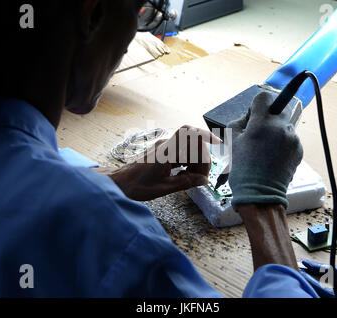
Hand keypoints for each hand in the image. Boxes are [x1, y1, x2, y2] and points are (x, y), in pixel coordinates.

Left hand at [106, 125, 220, 200]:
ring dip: (195, 161)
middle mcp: (166, 145)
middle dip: (202, 159)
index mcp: (166, 152)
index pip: (188, 133)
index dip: (205, 134)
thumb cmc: (137, 186)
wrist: (118, 183)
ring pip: (188, 149)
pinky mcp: (162, 152)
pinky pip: (181, 153)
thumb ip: (186, 182)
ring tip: (193, 179)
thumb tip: (204, 180)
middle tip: (202, 177)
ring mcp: (164, 147)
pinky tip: (185, 175)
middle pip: (193, 144)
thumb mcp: (164, 188)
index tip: (218, 143)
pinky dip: (188, 162)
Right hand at [227, 92, 302, 208]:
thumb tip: (250, 116)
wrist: (260, 194)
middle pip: (278, 108)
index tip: (252, 117)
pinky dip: (281, 144)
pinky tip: (272, 158)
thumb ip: (240, 122)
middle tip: (258, 132)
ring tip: (264, 150)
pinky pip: (289, 139)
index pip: (264, 97)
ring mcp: (293, 139)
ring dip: (275, 131)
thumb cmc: (242, 168)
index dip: (256, 105)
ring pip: (284, 125)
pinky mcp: (299, 150)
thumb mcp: (232, 141)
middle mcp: (281, 127)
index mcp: (263, 123)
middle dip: (268, 116)